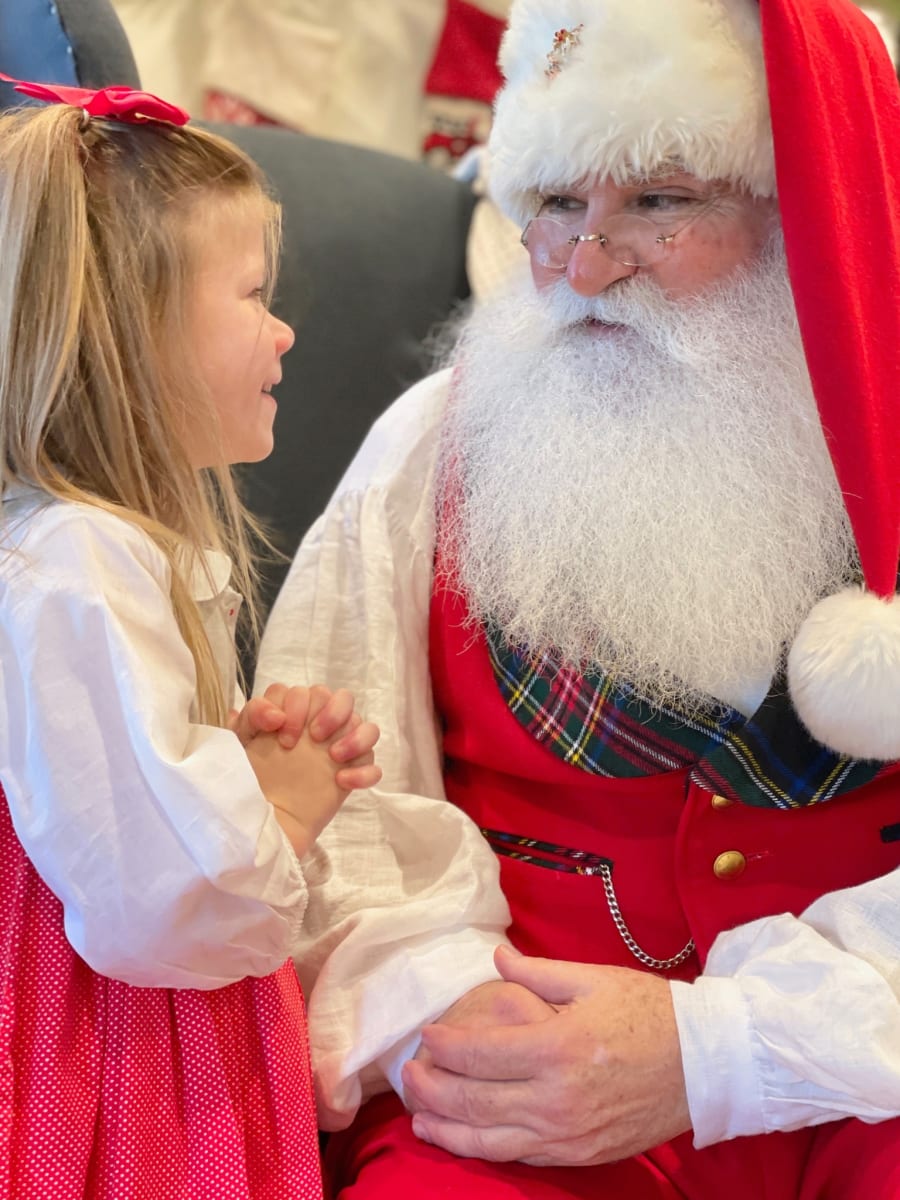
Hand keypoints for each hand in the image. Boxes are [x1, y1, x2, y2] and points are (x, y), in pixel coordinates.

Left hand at [231, 683, 380, 790]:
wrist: (263, 815)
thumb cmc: (252, 773)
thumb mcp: (242, 740)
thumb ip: (253, 715)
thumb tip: (277, 715)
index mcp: (297, 712)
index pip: (306, 692)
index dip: (296, 708)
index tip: (283, 738)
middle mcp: (322, 725)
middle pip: (344, 698)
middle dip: (331, 713)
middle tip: (314, 737)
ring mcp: (341, 748)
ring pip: (368, 727)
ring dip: (355, 737)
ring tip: (334, 756)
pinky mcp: (353, 773)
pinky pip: (373, 765)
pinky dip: (364, 772)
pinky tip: (342, 782)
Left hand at [401, 945, 690, 1165]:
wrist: (706, 1064)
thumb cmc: (650, 1013)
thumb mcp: (592, 979)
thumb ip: (536, 973)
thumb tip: (496, 957)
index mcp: (556, 1047)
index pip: (480, 1052)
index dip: (446, 1045)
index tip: (426, 1034)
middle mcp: (555, 1097)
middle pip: (474, 1100)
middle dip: (431, 1089)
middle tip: (406, 1076)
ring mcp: (567, 1133)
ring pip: (489, 1138)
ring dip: (446, 1128)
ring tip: (417, 1116)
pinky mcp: (580, 1153)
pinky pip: (520, 1156)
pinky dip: (483, 1148)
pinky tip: (463, 1138)